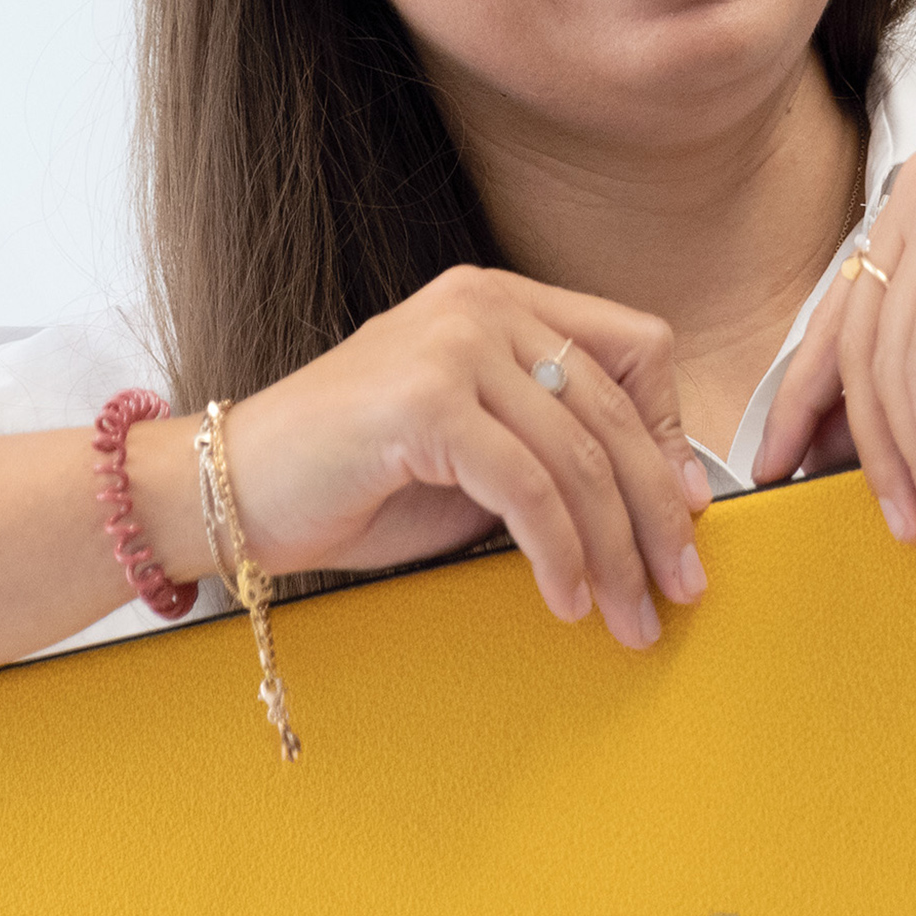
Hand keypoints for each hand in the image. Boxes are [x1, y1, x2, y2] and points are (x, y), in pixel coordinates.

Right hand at [220, 266, 711, 648]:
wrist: (230, 488)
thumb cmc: (352, 476)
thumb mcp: (476, 451)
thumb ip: (554, 450)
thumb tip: (665, 497)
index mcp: (500, 300)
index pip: (633, 346)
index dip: (668, 431)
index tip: (685, 510)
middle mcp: (483, 305)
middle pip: (615, 409)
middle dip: (658, 510)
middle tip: (681, 583)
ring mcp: (453, 345)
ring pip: (579, 455)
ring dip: (615, 550)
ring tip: (628, 615)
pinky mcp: (427, 401)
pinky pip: (528, 488)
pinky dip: (559, 554)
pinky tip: (565, 600)